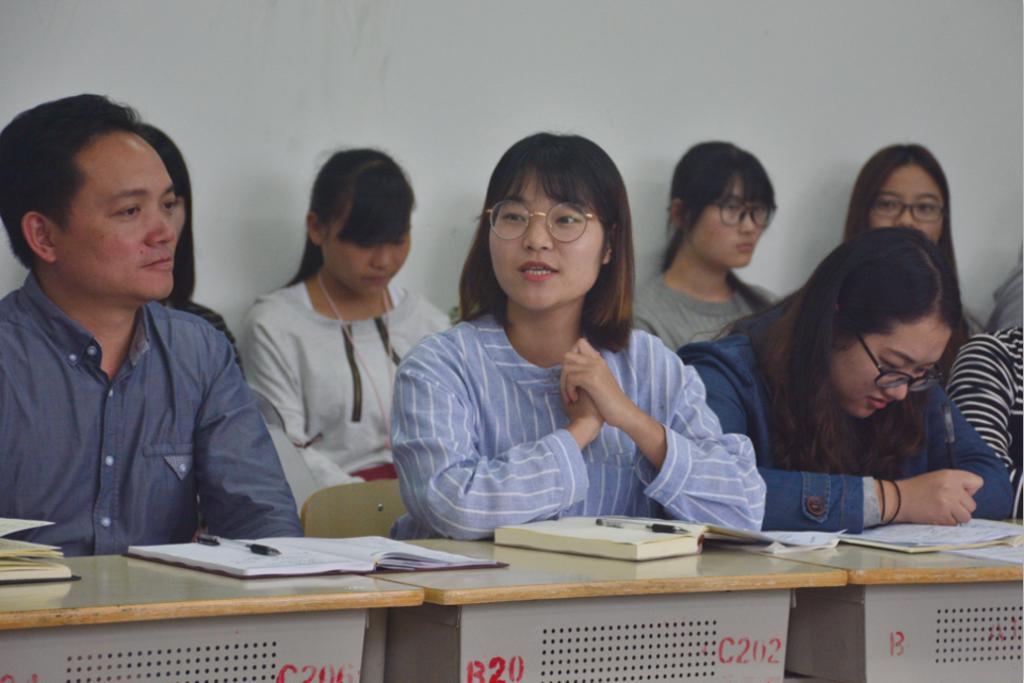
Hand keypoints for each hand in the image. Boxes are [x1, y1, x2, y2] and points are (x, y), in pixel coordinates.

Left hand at [560, 338, 667, 466]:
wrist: (623, 412)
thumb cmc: (609, 402)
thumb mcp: (600, 382)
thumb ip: (589, 372)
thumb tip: (571, 368)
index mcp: (599, 360)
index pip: (580, 343)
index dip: (570, 357)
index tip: (571, 375)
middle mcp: (597, 361)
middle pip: (567, 355)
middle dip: (562, 373)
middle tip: (567, 389)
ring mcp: (595, 369)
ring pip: (566, 368)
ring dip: (563, 385)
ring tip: (569, 397)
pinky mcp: (593, 379)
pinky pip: (570, 378)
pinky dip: (568, 390)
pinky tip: (574, 399)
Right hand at [892, 470, 982, 524]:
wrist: (899, 499)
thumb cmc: (917, 489)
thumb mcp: (938, 477)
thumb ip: (956, 482)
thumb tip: (971, 494)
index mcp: (950, 475)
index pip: (977, 482)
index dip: (969, 490)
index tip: (959, 492)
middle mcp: (951, 487)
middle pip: (972, 504)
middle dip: (961, 506)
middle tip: (946, 503)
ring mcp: (947, 503)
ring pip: (966, 516)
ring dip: (956, 516)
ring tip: (942, 510)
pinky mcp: (943, 516)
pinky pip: (955, 524)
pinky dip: (947, 522)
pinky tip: (936, 515)